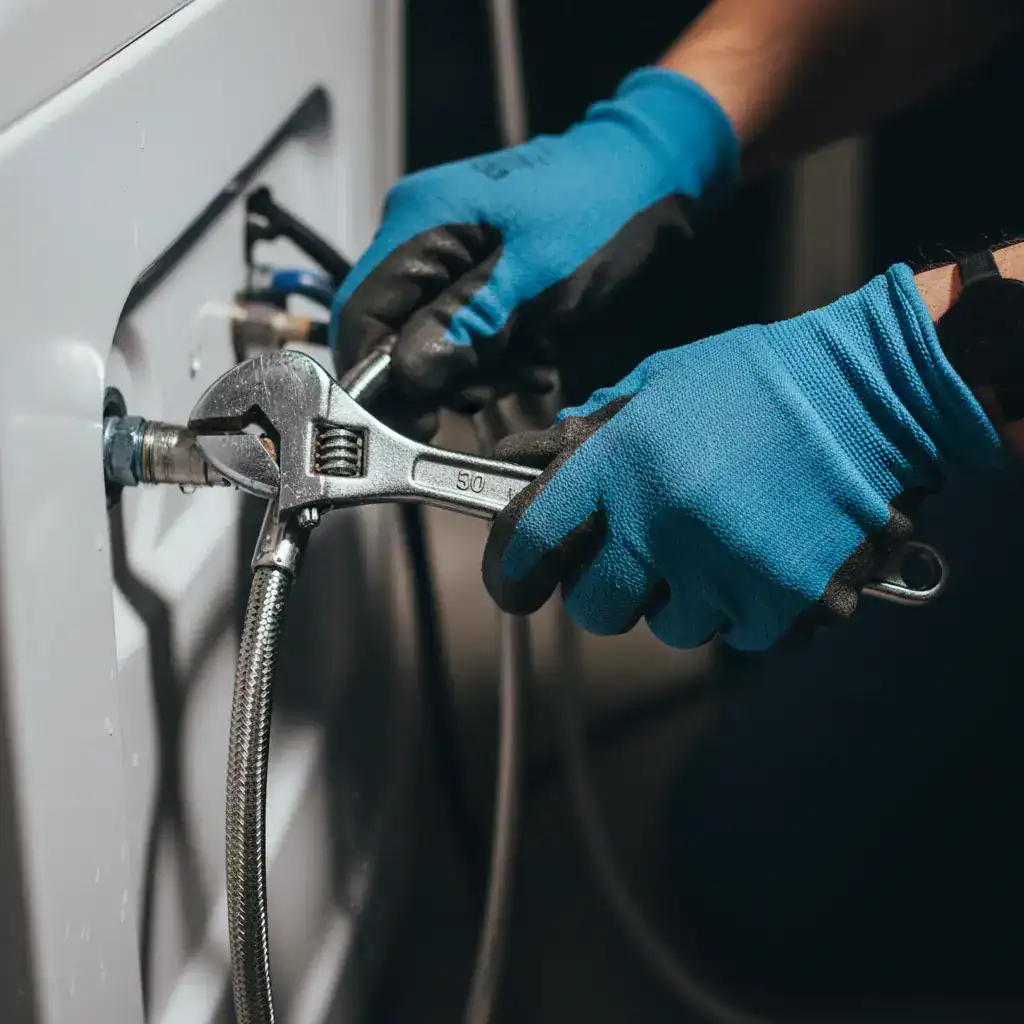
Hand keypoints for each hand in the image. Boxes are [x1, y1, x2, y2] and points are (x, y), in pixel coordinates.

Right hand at [331, 68, 737, 434]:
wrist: (650, 175)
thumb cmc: (600, 212)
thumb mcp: (535, 277)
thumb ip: (466, 325)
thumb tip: (406, 378)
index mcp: (419, 223)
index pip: (360, 315)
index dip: (376, 378)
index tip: (417, 421)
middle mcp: (419, 239)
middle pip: (391, 335)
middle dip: (439, 375)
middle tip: (495, 385)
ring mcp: (448, 259)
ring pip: (429, 344)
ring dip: (475, 372)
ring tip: (529, 365)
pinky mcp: (476, 280)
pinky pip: (463, 336)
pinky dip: (494, 359)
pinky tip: (534, 357)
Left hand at [483, 265, 1004, 650]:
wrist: (876, 393)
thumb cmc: (762, 381)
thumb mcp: (661, 382)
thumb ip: (594, 432)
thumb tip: (536, 466)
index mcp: (622, 463)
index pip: (529, 539)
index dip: (510, 571)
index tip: (515, 583)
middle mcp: (664, 524)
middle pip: (593, 608)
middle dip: (605, 591)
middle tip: (634, 559)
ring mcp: (726, 571)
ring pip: (668, 627)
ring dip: (681, 598)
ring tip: (718, 542)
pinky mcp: (786, 605)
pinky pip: (738, 635)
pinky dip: (743, 607)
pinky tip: (764, 555)